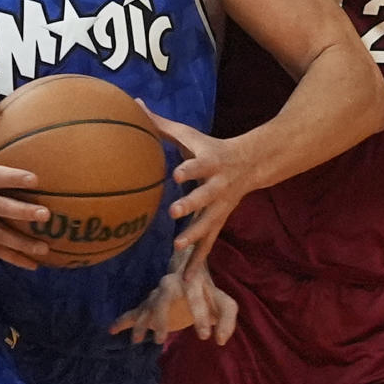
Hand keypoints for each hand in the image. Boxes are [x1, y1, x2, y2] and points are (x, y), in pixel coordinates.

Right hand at [109, 246, 237, 344]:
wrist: (189, 277)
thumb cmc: (208, 294)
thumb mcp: (224, 305)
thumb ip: (228, 319)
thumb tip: (221, 340)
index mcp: (190, 283)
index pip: (195, 298)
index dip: (201, 316)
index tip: (205, 336)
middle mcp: (169, 286)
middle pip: (161, 299)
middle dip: (161, 318)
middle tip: (161, 339)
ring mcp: (156, 296)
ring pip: (145, 307)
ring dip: (141, 323)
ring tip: (138, 340)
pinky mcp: (147, 307)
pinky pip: (133, 313)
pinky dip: (123, 321)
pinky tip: (112, 330)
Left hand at [142, 107, 258, 275]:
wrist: (250, 164)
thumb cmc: (210, 148)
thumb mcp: (189, 136)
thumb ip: (160, 124)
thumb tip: (133, 104)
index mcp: (209, 162)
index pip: (198, 165)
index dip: (189, 169)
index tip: (176, 175)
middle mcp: (217, 186)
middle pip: (204, 196)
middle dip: (191, 205)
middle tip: (174, 212)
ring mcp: (220, 206)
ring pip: (208, 223)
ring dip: (194, 235)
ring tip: (177, 246)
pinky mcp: (219, 221)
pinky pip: (209, 243)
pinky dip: (199, 260)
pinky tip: (189, 279)